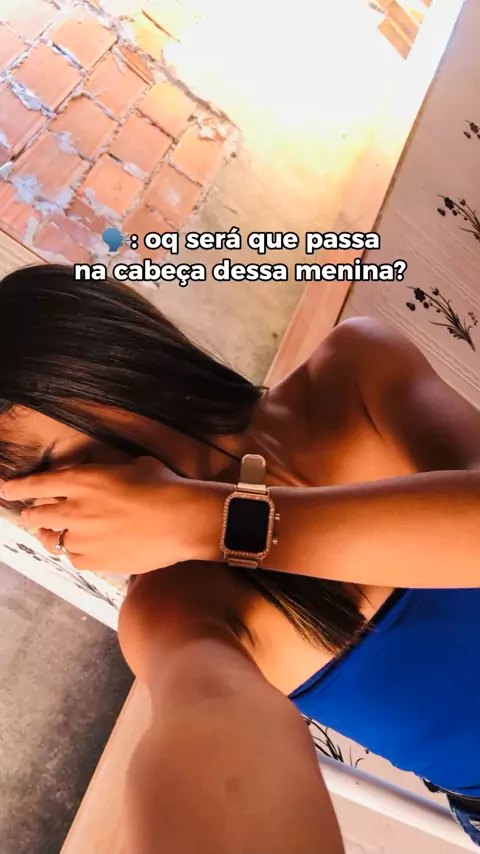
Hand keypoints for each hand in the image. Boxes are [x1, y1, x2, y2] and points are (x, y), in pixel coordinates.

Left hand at [1, 458, 204, 573]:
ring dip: (51, 536)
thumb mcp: (135, 466)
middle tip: (29, 517)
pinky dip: (76, 553)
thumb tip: (113, 473)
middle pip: (36, 516)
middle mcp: (75, 508)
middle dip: (29, 516)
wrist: (180, 520)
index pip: (35, 484)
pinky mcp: (95, 561)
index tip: (5, 489)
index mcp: (82, 480)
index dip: (16, 487)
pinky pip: (74, 559)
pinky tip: (83, 550)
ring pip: (52, 540)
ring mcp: (83, 537)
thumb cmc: (164, 487)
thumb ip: (113, 471)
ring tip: (52, 536)